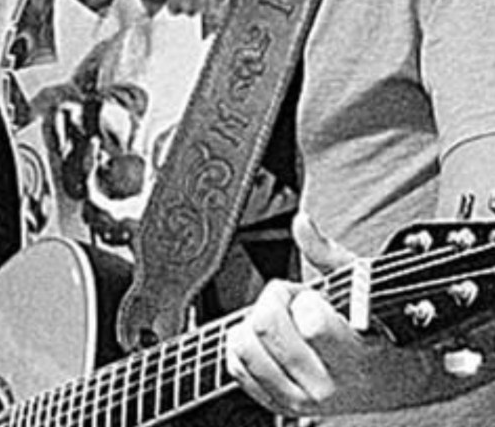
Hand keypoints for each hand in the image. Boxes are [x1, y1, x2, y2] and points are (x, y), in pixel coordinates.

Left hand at [224, 213, 395, 420]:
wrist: (392, 380)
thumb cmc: (379, 330)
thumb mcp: (361, 287)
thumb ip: (326, 253)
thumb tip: (301, 222)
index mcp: (353, 357)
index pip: (309, 322)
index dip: (305, 298)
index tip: (318, 299)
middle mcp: (325, 386)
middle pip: (263, 325)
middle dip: (276, 300)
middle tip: (297, 304)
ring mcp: (299, 401)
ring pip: (243, 346)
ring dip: (257, 324)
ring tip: (286, 324)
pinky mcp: (278, 406)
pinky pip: (236, 367)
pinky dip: (247, 348)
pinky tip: (273, 342)